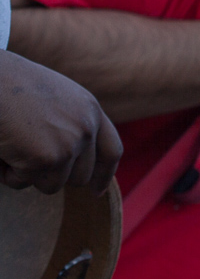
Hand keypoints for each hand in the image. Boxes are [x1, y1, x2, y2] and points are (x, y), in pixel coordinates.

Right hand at [0, 49, 120, 193]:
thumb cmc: (10, 86)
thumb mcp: (53, 99)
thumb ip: (70, 123)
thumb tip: (71, 161)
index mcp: (90, 109)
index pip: (111, 151)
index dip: (104, 175)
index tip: (96, 192)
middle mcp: (86, 127)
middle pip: (79, 177)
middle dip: (51, 174)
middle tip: (25, 151)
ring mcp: (69, 144)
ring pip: (51, 185)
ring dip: (26, 173)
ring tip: (12, 143)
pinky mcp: (46, 158)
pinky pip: (23, 182)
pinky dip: (6, 172)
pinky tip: (2, 146)